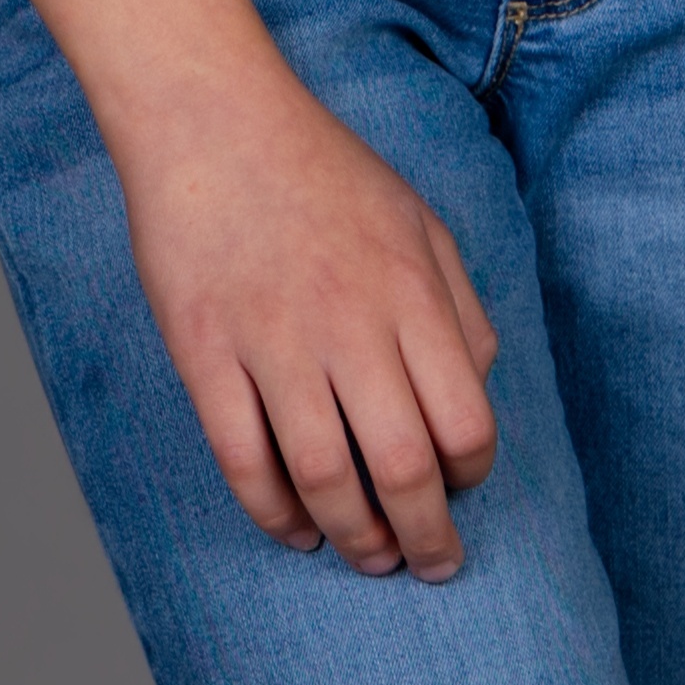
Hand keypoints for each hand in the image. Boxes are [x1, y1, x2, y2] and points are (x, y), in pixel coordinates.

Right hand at [110, 63, 499, 581]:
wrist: (214, 119)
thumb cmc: (323, 171)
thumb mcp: (419, 221)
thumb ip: (460, 306)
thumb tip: (478, 390)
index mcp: (410, 292)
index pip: (465, 422)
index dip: (472, 476)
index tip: (461, 491)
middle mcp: (349, 324)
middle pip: (405, 468)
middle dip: (426, 538)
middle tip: (430, 565)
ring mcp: (273, 342)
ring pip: (325, 479)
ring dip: (355, 539)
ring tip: (367, 558)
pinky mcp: (206, 352)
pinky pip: (243, 460)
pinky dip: (274, 513)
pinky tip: (296, 529)